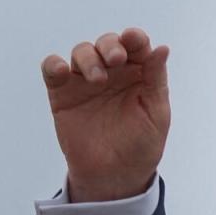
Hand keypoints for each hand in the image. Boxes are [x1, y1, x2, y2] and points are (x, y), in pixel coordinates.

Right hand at [41, 28, 169, 201]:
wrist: (115, 176)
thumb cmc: (141, 145)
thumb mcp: (156, 114)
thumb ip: (156, 80)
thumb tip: (162, 48)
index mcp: (138, 74)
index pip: (136, 46)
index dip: (134, 38)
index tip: (133, 39)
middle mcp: (112, 73)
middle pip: (107, 43)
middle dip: (110, 45)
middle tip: (116, 59)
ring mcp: (86, 81)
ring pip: (82, 52)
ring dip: (88, 58)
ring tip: (97, 80)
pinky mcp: (62, 93)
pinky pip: (52, 69)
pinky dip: (54, 64)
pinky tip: (62, 70)